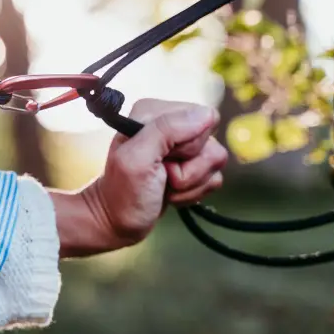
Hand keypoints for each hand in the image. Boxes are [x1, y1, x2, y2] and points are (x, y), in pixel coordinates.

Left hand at [52, 99, 226, 257]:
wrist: (117, 221)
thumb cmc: (123, 192)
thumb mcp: (137, 159)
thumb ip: (166, 130)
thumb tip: (204, 115)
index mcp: (155, 112)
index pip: (203, 116)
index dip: (190, 143)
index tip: (164, 157)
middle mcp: (171, 124)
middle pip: (211, 141)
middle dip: (188, 167)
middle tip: (161, 174)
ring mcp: (183, 147)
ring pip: (215, 160)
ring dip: (190, 183)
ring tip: (164, 185)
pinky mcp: (192, 167)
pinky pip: (214, 178)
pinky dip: (193, 192)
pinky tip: (171, 193)